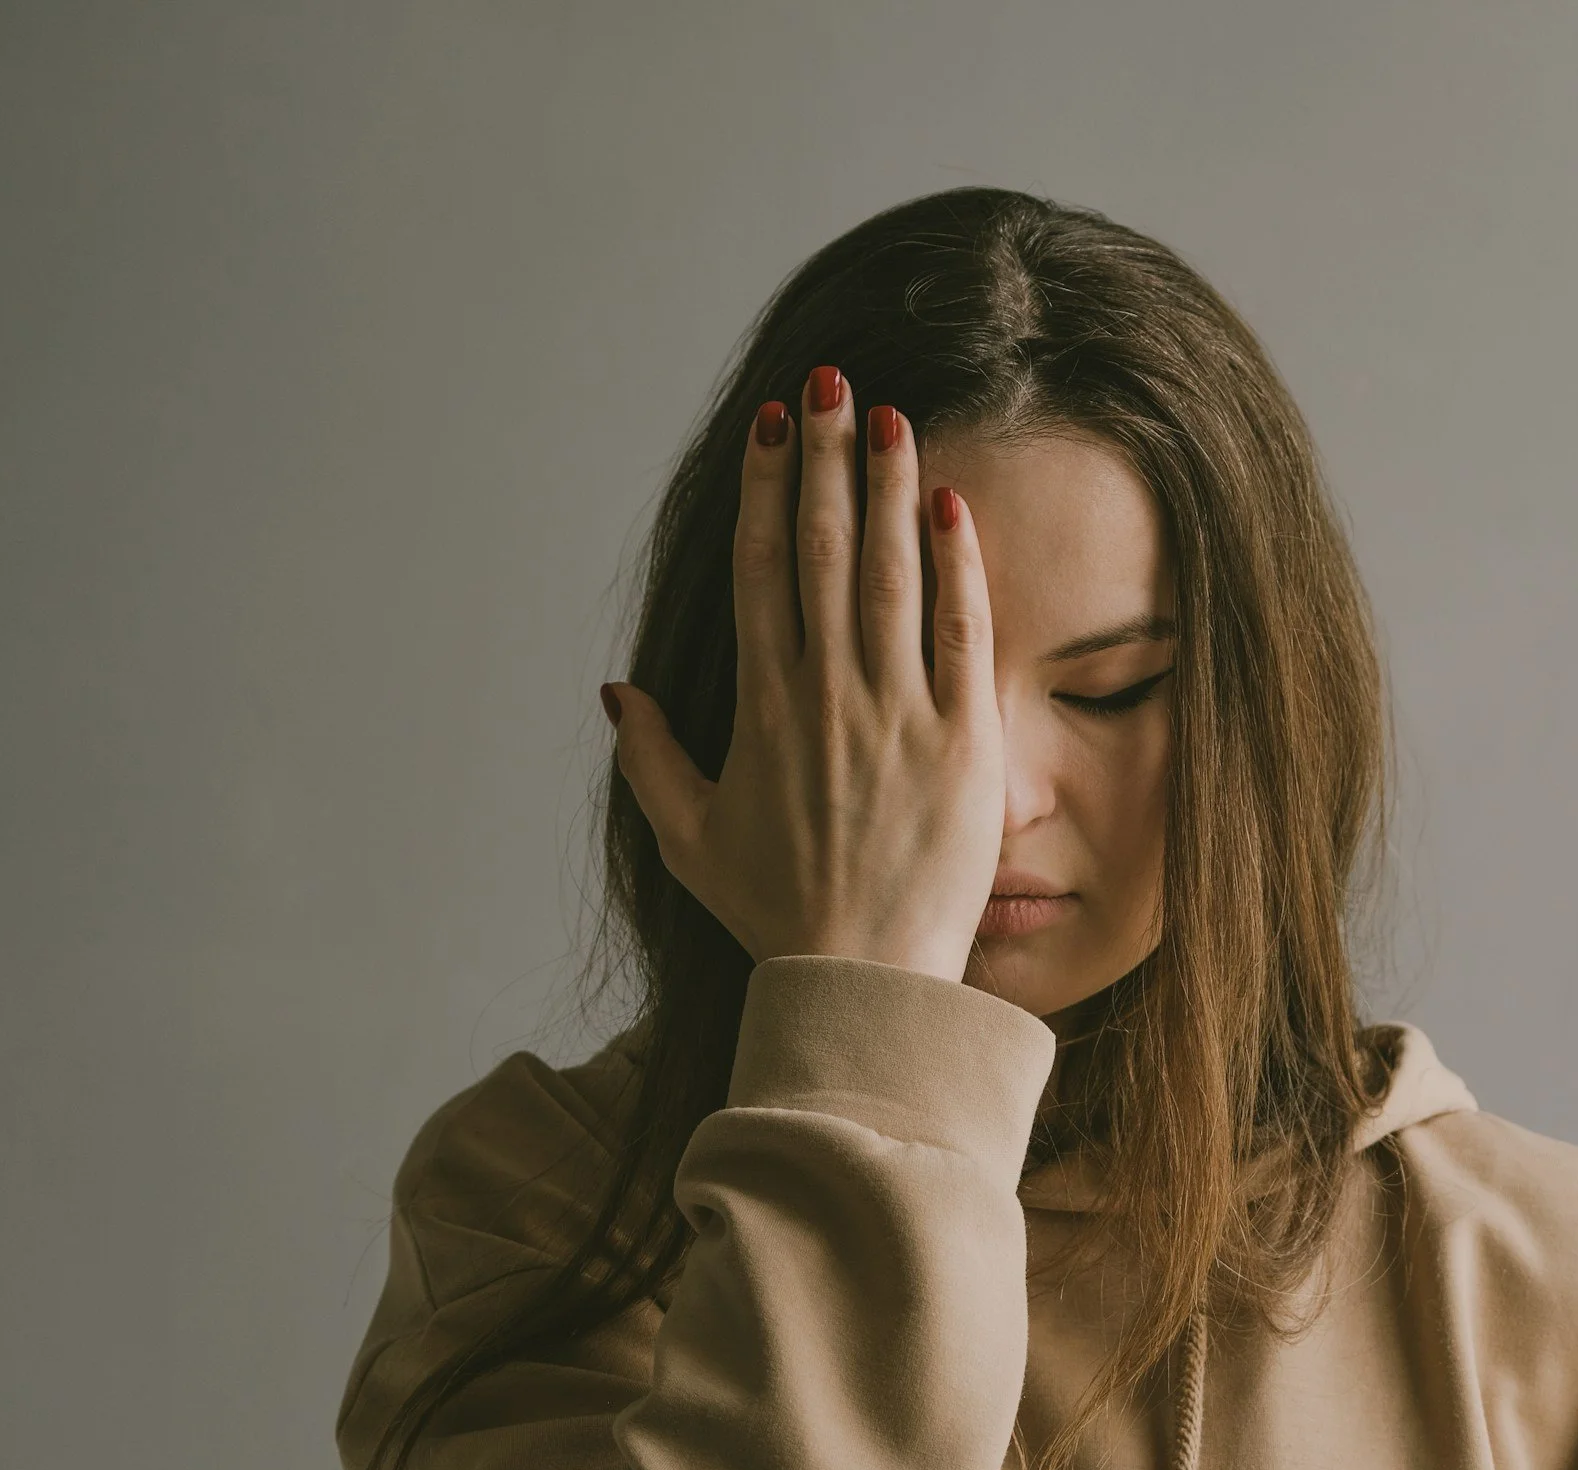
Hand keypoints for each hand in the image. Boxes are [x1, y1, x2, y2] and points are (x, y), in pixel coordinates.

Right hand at [604, 365, 1004, 985]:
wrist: (862, 977)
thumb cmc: (776, 913)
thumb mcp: (691, 839)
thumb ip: (649, 760)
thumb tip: (614, 692)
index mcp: (762, 708)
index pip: (764, 571)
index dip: (769, 490)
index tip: (776, 427)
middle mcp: (827, 695)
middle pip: (824, 550)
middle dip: (828, 459)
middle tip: (833, 384)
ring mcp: (898, 714)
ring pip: (890, 575)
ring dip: (890, 488)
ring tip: (893, 416)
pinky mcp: (963, 741)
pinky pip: (960, 634)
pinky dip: (957, 566)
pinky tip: (952, 505)